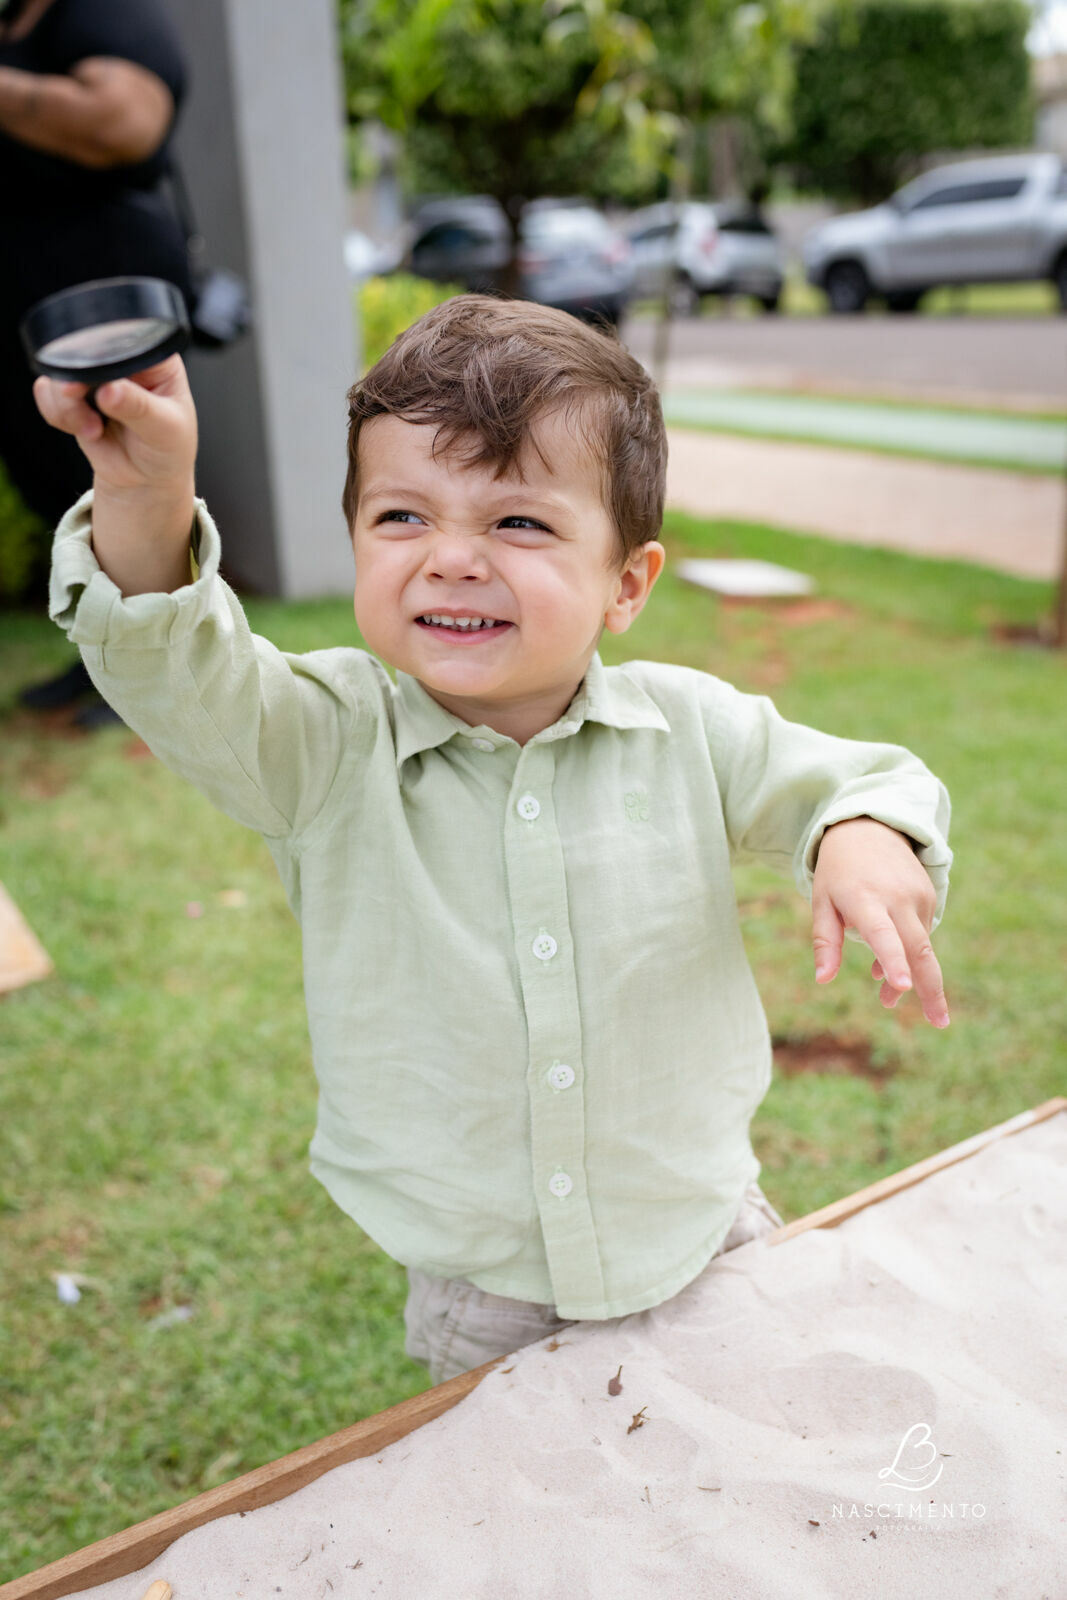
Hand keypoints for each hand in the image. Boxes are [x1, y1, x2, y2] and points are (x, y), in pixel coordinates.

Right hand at [32, 354, 197, 496]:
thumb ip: (138, 407)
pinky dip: (58, 414)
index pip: (125, 337)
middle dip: (77, 380)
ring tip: (94, 429)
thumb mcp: (165, 429)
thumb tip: (110, 390)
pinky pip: (47, 393)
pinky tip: (86, 431)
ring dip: (67, 404)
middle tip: (79, 399)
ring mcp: (96, 378)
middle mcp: (122, 362)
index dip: (106, 353)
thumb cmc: (168, 449)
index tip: (100, 380)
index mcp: (154, 356)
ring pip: (60, 372)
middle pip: (84, 350)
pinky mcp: (75, 397)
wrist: (146, 482)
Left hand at [811, 817, 949, 1027]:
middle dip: (931, 990)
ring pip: (921, 948)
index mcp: (865, 900)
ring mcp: (918, 897)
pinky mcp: (930, 897)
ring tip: (885, 998)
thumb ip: (825, 941)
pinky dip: (908, 955)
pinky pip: (922, 934)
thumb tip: (823, 980)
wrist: (869, 828)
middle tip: (940, 1023)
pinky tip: (887, 965)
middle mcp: (897, 899)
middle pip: (919, 950)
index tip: (903, 986)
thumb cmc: (838, 872)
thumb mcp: (821, 902)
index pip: (883, 935)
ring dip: (910, 977)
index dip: (892, 961)